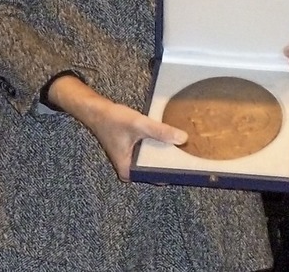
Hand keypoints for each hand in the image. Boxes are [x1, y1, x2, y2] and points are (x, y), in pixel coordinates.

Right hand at [48, 75, 186, 181]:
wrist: (97, 111)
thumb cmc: (113, 120)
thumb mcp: (139, 124)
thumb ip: (160, 132)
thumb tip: (182, 138)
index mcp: (128, 171)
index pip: (155, 177)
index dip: (172, 171)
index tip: (188, 166)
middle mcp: (130, 169)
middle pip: (156, 169)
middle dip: (172, 161)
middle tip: (191, 154)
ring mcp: (132, 160)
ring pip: (155, 159)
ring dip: (167, 152)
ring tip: (185, 146)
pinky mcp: (135, 150)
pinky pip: (152, 151)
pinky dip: (161, 145)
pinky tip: (172, 138)